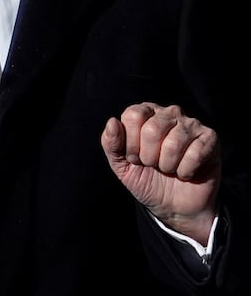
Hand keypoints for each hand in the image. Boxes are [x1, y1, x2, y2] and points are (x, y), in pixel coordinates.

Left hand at [101, 101, 220, 244]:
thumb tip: (112, 121)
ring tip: (170, 169)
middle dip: (149, 157)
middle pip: (152, 130)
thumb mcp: (122, 165)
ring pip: (173, 143)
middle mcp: (168, 112)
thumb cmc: (147, 180)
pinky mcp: (210, 138)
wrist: (175, 208)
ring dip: (168, 165)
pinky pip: (195, 153)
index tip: (135, 158)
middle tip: (154, 165)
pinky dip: (186, 170)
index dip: (131, 144)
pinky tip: (186, 172)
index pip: (133, 116)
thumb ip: (111, 143)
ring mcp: (191, 123)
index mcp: (145, 112)